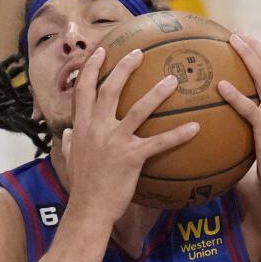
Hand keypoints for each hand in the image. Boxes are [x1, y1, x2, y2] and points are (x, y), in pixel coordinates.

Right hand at [63, 47, 200, 224]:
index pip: (84, 90)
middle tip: (140, 52)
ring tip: (173, 80)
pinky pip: (159, 142)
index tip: (101, 51)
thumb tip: (64, 133)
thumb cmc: (82, 187)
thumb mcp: (69, 160)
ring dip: (156, 93)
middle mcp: (96, 129)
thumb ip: (68, 143)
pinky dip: (178, 134)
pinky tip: (196, 127)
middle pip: (110, 90)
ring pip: (138, 110)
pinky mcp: (131, 158)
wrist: (88, 210)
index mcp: (81, 127)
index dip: (92, 68)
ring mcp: (114, 142)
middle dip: (125, 68)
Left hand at [218, 33, 260, 194]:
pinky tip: (221, 85)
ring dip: (247, 56)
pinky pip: (249, 108)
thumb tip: (236, 122)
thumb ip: (257, 126)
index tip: (246, 40)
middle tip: (236, 32)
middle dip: (253, 47)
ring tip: (232, 42)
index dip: (260, 54)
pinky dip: (235, 95)